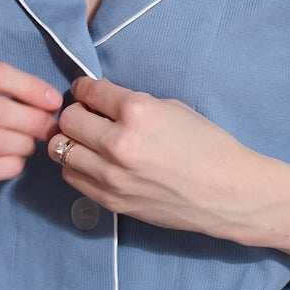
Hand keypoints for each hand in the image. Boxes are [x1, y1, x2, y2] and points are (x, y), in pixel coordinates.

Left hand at [46, 74, 278, 243]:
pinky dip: (77, 167)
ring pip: (61, 151)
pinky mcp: (111, 200)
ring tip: (88, 141)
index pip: (89, 92)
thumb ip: (131, 104)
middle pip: (68, 120)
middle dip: (76, 113)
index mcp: (137, 111)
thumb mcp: (172, 108)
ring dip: (72, 141)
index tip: (88, 91)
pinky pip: (72, 178)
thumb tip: (101, 103)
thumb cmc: (208, 146)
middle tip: (89, 116)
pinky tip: (94, 163)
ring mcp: (112, 176)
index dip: (85, 88)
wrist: (228, 193)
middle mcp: (118, 143)